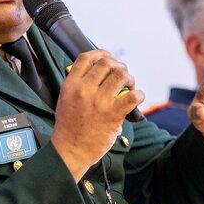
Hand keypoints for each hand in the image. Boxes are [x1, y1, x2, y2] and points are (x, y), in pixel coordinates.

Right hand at [50, 49, 144, 179]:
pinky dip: (139, 94)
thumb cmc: (69, 127)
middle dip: (118, 65)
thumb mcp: (64, 100)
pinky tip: (137, 97)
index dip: (100, 53)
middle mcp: (84, 90)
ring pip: (121, 75)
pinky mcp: (112, 114)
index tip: (108, 58)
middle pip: (106, 63)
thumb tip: (95, 72)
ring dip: (129, 77)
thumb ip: (76, 84)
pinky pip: (132, 96)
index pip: (86, 57)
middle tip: (122, 74)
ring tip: (129, 84)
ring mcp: (99, 101)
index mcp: (70, 85)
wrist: (71, 150)